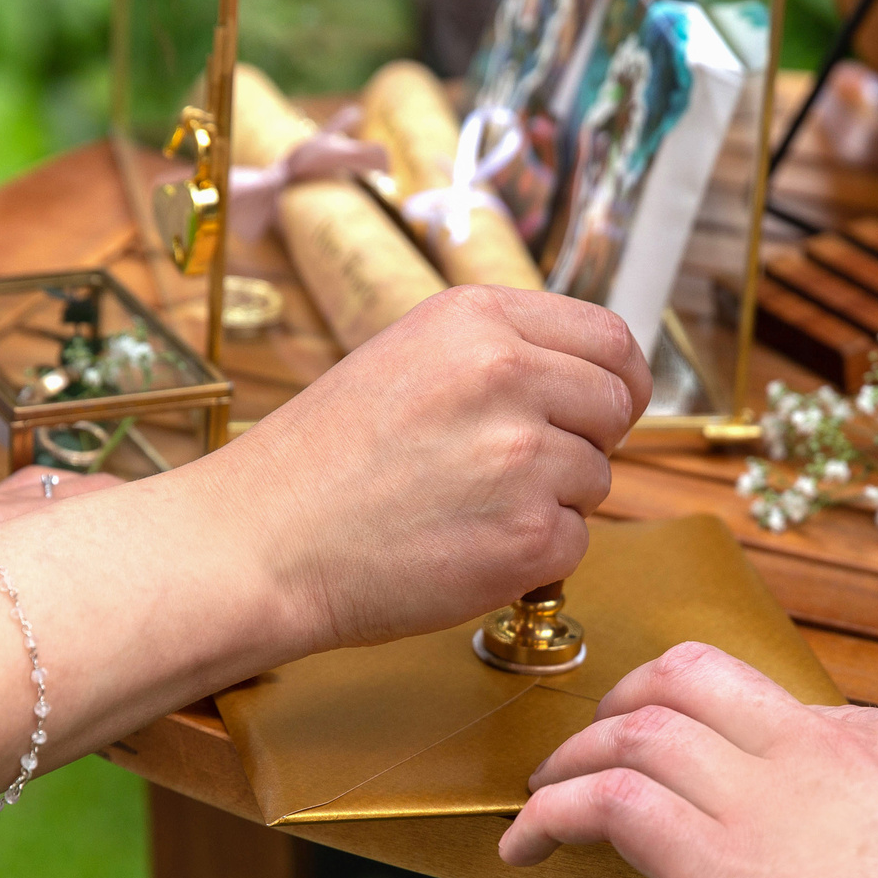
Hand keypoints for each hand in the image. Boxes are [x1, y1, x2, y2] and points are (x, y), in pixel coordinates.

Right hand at [194, 285, 648, 650]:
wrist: (261, 544)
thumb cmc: (320, 463)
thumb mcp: (406, 358)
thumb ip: (497, 354)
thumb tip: (583, 376)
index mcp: (476, 320)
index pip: (609, 337)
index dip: (617, 379)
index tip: (603, 407)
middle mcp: (507, 375)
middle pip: (616, 406)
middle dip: (585, 442)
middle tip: (519, 471)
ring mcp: (522, 458)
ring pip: (597, 479)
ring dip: (552, 502)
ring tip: (466, 509)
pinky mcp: (529, 537)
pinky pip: (575, 543)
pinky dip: (533, 557)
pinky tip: (464, 547)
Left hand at [500, 642, 877, 877]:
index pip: (812, 720)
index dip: (758, 748)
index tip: (741, 790)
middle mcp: (821, 745)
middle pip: (703, 674)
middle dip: (642, 693)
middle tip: (610, 734)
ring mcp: (764, 793)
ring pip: (640, 726)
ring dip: (579, 755)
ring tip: (546, 792)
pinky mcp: (713, 856)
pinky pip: (607, 804)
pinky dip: (550, 815)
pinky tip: (523, 848)